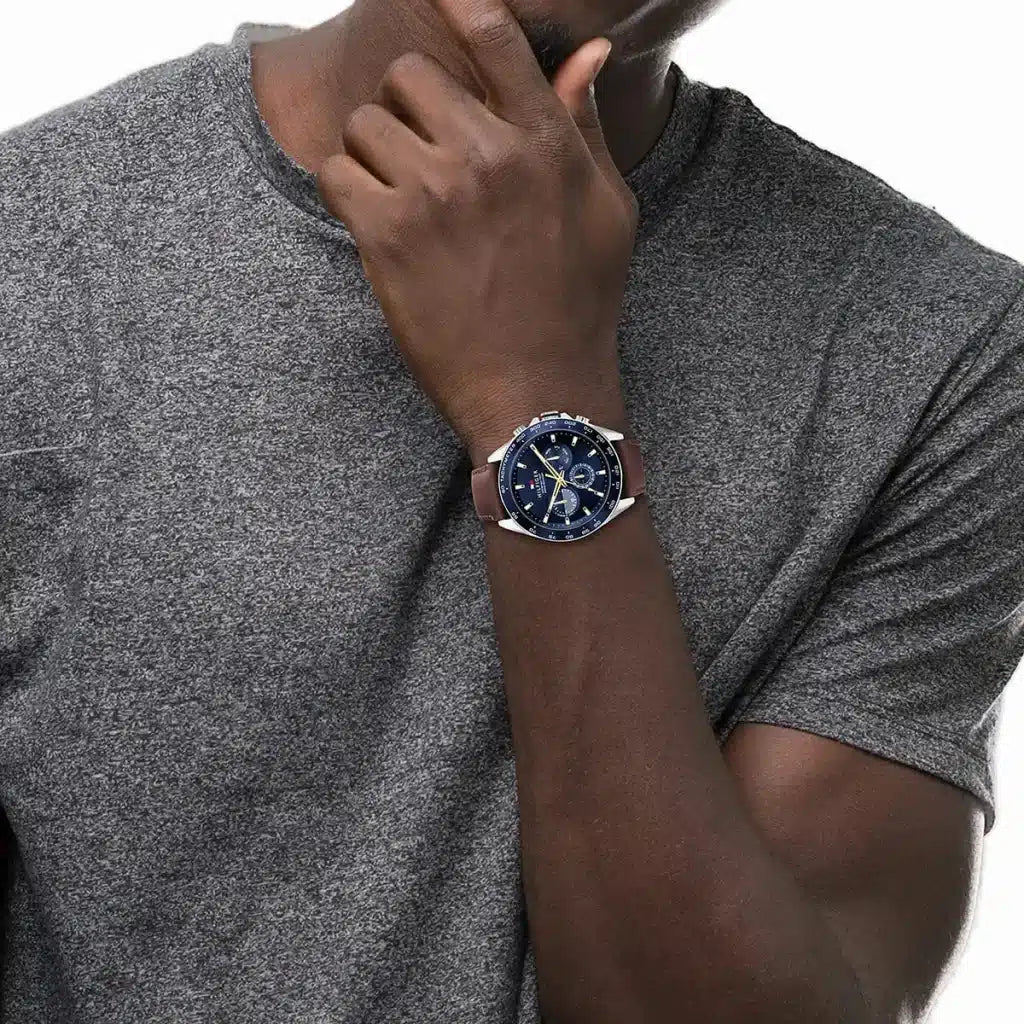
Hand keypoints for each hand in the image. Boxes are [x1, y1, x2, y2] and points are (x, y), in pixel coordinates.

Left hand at [315, 0, 637, 461]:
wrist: (538, 393)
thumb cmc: (578, 306)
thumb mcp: (608, 212)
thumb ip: (584, 127)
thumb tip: (587, 53)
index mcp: (546, 142)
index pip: (493, 34)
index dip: (456, 1)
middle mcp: (489, 155)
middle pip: (408, 75)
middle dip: (409, 113)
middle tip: (424, 162)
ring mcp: (435, 193)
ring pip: (365, 124)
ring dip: (375, 158)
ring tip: (405, 207)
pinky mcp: (387, 236)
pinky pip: (334, 174)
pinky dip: (347, 196)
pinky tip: (377, 229)